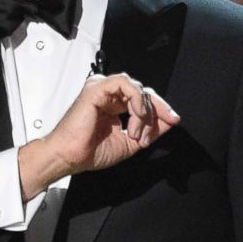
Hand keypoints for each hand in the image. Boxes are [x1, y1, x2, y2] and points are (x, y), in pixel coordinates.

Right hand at [19, 72, 179, 200]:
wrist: (70, 157)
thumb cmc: (89, 152)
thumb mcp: (130, 143)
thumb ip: (150, 131)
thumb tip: (169, 122)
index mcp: (113, 106)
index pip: (142, 100)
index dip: (160, 109)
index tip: (173, 120)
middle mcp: (108, 95)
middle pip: (142, 92)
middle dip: (157, 109)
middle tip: (162, 125)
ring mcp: (101, 90)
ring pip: (136, 87)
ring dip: (144, 110)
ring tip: (137, 131)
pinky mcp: (96, 89)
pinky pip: (124, 84)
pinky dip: (136, 100)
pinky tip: (135, 117)